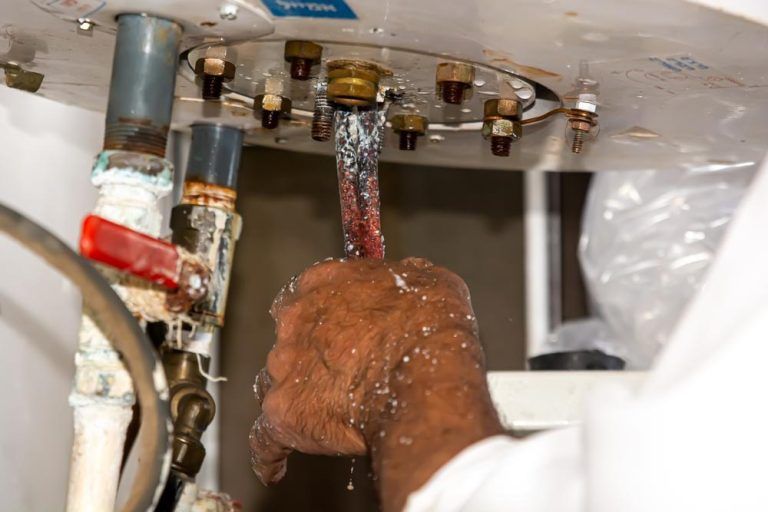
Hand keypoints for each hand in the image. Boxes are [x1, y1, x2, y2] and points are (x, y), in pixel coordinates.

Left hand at [250, 257, 502, 510]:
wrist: (426, 378)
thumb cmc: (430, 328)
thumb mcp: (429, 281)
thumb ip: (403, 279)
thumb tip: (407, 280)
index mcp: (324, 284)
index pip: (303, 294)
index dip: (317, 313)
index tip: (329, 324)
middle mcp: (295, 322)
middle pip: (287, 340)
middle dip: (304, 356)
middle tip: (334, 373)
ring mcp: (284, 368)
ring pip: (274, 384)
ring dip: (292, 397)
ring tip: (315, 414)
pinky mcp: (285, 415)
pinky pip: (265, 438)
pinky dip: (269, 453)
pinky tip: (274, 465)